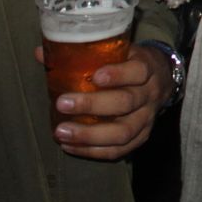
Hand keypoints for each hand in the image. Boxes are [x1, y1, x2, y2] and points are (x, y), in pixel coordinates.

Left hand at [37, 43, 172, 159]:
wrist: (160, 80)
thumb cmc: (130, 63)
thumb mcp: (118, 51)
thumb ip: (85, 53)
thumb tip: (41, 53)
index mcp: (146, 68)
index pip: (137, 71)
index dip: (118, 74)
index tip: (95, 76)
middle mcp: (149, 95)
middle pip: (126, 102)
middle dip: (92, 105)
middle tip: (63, 104)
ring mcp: (146, 119)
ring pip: (123, 132)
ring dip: (90, 135)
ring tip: (62, 132)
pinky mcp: (141, 137)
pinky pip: (118, 150)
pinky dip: (93, 151)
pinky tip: (70, 146)